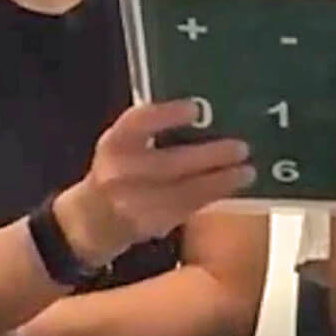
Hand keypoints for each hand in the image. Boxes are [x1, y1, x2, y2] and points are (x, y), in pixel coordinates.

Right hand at [56, 99, 255, 265]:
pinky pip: (186, 210)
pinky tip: (231, 188)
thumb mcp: (126, 141)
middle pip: (169, 163)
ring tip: (246, 171)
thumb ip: (156, 126)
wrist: (89, 220)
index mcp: (115, 143)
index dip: (166, 115)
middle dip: (209, 156)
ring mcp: (133, 204)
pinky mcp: (148, 226)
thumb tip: (206, 110)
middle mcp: (120, 173)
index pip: (138, 123)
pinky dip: (211, 197)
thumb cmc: (118, 168)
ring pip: (183, 192)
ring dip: (219, 182)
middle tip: (241, 147)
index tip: (194, 109)